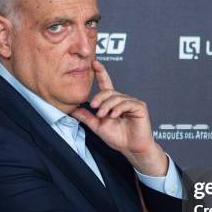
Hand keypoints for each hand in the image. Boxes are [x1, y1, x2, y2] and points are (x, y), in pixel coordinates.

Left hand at [71, 59, 167, 175]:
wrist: (131, 148)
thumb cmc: (118, 138)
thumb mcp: (98, 126)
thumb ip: (87, 117)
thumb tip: (72, 110)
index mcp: (112, 102)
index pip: (106, 84)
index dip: (100, 73)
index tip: (94, 63)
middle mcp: (122, 99)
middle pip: (109, 91)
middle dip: (100, 98)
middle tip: (94, 108)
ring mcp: (132, 102)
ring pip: (116, 97)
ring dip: (107, 106)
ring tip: (103, 116)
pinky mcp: (140, 107)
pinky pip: (127, 103)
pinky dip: (118, 109)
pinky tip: (114, 116)